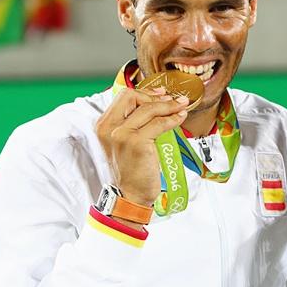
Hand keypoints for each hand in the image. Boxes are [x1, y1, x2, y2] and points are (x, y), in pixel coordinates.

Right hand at [96, 87, 188, 206]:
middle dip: (156, 96)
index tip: (161, 94)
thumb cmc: (132, 170)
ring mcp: (121, 134)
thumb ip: (133, 124)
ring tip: (182, 107)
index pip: (123, 97)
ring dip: (169, 105)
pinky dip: (173, 118)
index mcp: (104, 125)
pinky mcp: (136, 142)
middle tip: (173, 101)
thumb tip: (156, 104)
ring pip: (149, 109)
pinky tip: (180, 118)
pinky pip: (159, 123)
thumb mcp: (125, 142)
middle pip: (133, 96)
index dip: (144, 92)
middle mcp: (109, 127)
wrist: (130, 194)